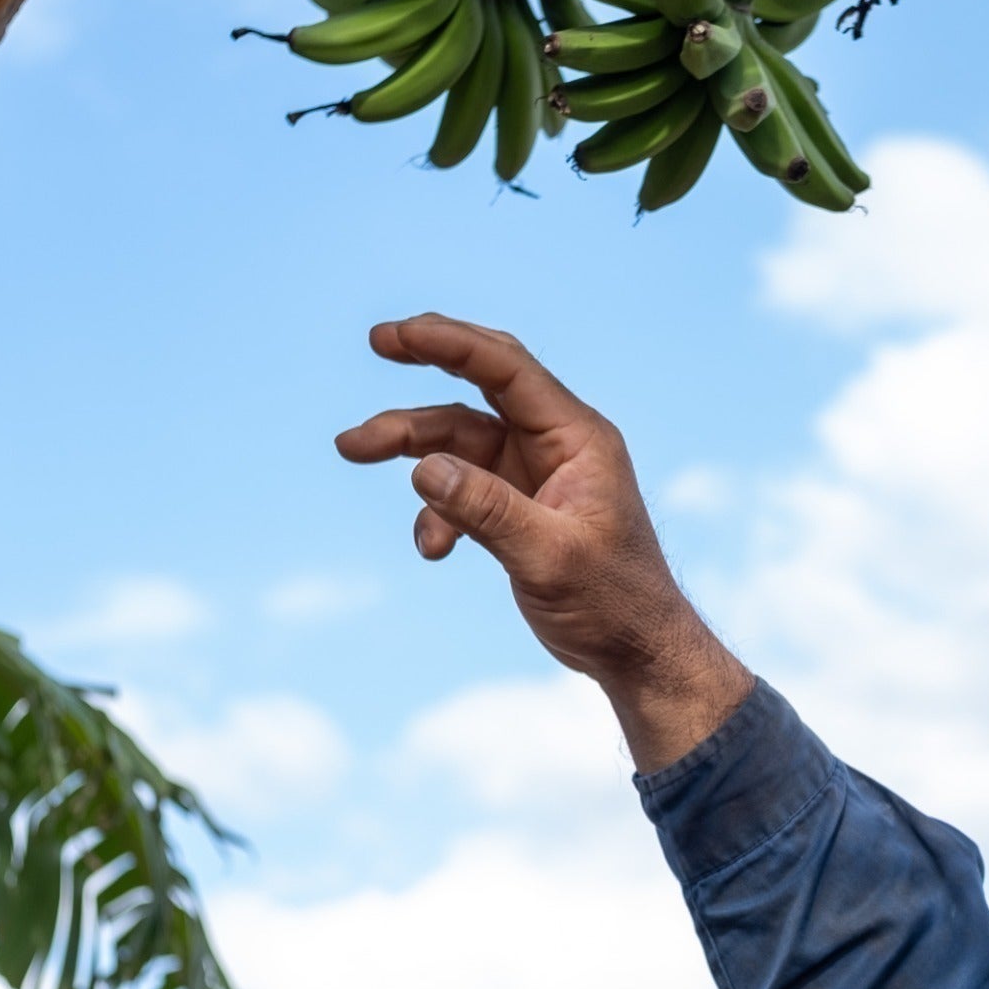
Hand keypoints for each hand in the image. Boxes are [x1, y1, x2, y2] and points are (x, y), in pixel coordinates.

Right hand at [335, 314, 752, 772]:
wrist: (637, 653)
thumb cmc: (613, 603)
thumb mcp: (549, 558)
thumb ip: (488, 511)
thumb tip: (422, 466)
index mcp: (578, 438)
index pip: (507, 369)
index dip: (450, 342)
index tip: (395, 336)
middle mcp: (556, 444)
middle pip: (480, 386)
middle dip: (427, 365)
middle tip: (376, 342)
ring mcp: (534, 475)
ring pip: (459, 440)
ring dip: (409, 446)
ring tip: (350, 447)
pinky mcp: (517, 509)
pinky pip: (462, 491)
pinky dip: (436, 512)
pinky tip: (431, 549)